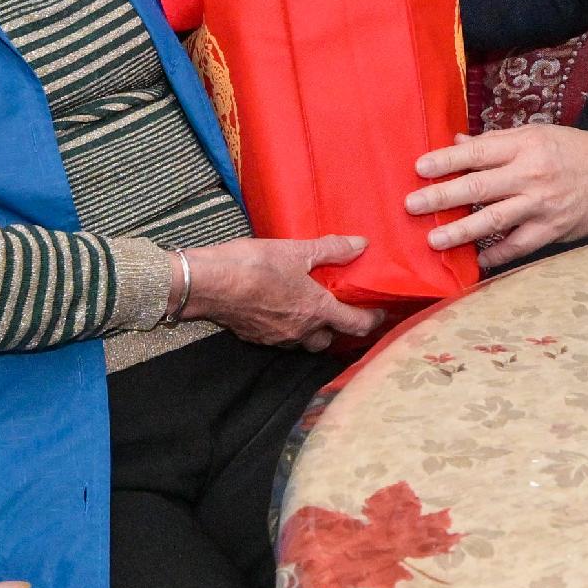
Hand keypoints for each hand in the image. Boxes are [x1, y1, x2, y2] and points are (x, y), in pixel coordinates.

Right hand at [179, 235, 385, 349]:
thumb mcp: (295, 250)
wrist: (206, 284)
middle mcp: (299, 331)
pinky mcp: (255, 338)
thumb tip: (360, 244)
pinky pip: (280, 339)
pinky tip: (281, 310)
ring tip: (311, 310)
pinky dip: (287, 329)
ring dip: (312, 331)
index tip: (380, 312)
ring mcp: (276, 338)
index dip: (373, 320)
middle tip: (342, 310)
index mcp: (315, 311)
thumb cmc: (252, 266)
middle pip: (329, 340)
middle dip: (338, 329)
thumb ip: (330, 249)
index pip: (356, 325)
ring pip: (304, 343)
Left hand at [407, 125, 587, 268]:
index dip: (447, 161)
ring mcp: (541, 206)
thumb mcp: (537, 135)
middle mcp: (530, 176)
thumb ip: (497, 142)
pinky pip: (517, 246)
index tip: (420, 168)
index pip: (478, 154)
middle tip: (413, 206)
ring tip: (434, 240)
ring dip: (461, 232)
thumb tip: (458, 145)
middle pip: (479, 188)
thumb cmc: (573, 151)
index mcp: (525, 147)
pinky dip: (494, 256)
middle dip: (442, 198)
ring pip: (494, 221)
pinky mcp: (551, 230)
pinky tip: (473, 263)